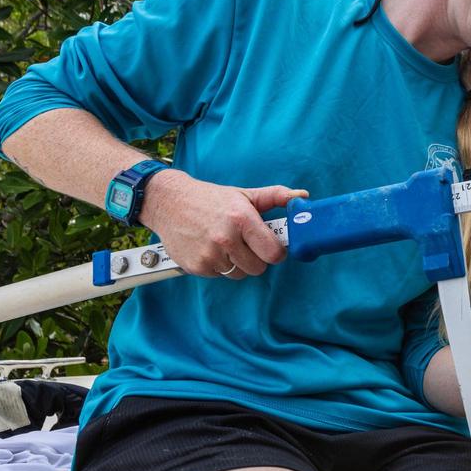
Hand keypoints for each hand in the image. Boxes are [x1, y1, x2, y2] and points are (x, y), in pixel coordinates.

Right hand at [139, 169, 307, 278]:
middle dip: (256, 258)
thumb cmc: (211, 199)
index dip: (276, 252)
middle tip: (247, 244)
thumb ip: (275, 196)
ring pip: (239, 274)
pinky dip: (219, 266)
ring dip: (237, 264)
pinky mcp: (196, 266)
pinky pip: (220, 276)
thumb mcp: (244, 195)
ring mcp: (209, 255)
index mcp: (242, 219)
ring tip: (227, 245)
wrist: (169, 203)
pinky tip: (211, 249)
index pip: (273, 253)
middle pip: (258, 268)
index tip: (272, 247)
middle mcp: (226, 238)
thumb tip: (301, 197)